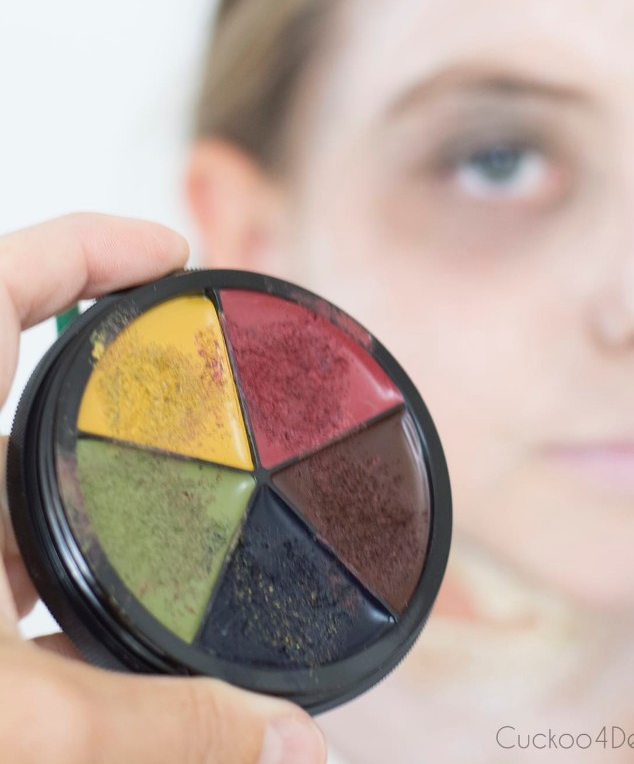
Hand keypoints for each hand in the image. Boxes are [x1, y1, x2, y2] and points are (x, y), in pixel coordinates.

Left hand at [0, 214, 325, 763]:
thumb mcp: (12, 722)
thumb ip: (155, 728)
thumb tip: (282, 741)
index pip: (12, 277)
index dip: (95, 244)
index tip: (170, 253)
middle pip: (10, 356)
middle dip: (101, 353)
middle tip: (180, 362)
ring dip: (65, 463)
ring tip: (148, 486)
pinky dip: (33, 543)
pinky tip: (75, 601)